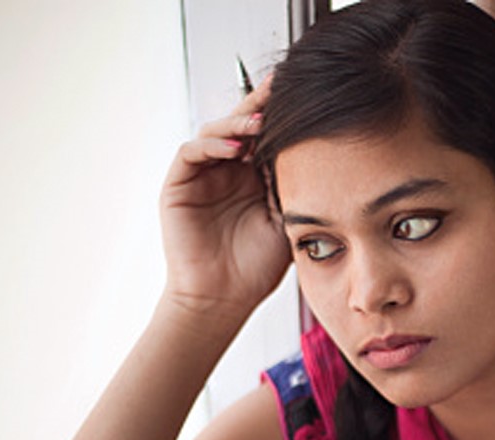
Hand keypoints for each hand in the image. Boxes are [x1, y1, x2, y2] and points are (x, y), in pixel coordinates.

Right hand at [159, 73, 290, 321]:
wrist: (224, 299)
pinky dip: (211, 144)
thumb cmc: (257, 267)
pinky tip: (234, 147)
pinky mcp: (178, 185)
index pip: (266, 136)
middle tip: (280, 85)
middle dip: (260, 104)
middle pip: (242, 124)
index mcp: (254, 176)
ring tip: (261, 123)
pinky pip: (191, 152)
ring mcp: (202, 175)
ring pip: (216, 131)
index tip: (306, 94)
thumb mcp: (286, 219)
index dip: (281, 115)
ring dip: (238, 122)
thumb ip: (293, 185)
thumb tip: (316, 148)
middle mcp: (227, 169)